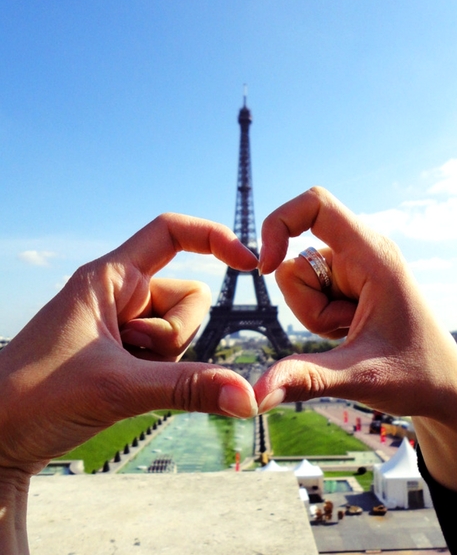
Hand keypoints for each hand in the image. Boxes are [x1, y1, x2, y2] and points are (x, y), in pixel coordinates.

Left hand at [0, 213, 258, 476]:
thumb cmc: (32, 398)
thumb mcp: (118, 387)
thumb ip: (189, 389)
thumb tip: (249, 397)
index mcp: (111, 277)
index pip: (171, 231)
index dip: (214, 237)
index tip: (249, 264)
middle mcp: (121, 295)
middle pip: (190, 297)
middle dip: (175, 334)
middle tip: (129, 354)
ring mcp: (125, 325)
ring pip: (183, 331)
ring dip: (165, 360)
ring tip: (118, 375)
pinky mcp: (126, 353)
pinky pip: (170, 357)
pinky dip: (159, 375)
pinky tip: (121, 389)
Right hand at [254, 187, 456, 496]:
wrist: (443, 389)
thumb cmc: (416, 376)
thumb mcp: (359, 377)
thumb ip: (306, 378)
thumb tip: (254, 394)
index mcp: (373, 255)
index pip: (316, 204)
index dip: (280, 222)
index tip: (265, 266)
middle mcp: (362, 252)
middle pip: (297, 259)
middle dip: (306, 304)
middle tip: (347, 329)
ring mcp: (354, 267)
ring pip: (298, 280)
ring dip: (314, 314)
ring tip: (352, 331)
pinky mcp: (348, 282)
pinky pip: (309, 292)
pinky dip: (319, 317)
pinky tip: (351, 331)